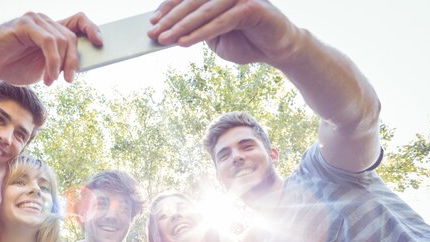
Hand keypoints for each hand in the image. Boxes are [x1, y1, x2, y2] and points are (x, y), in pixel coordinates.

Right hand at [0, 12, 101, 85]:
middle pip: (71, 36)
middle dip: (74, 61)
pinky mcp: (24, 25)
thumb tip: (78, 67)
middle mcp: (44, 21)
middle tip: (69, 80)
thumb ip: (59, 64)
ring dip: (60, 65)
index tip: (100, 43)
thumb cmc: (11, 66)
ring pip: (61, 40)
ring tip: (52, 81)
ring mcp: (34, 21)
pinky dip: (52, 62)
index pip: (78, 22)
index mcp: (50, 30)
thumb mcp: (42, 69)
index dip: (91, 29)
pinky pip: (48, 42)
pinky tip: (48, 77)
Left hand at [148, 0, 299, 65]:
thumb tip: (168, 32)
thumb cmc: (245, 40)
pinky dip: (200, 33)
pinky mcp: (252, 7)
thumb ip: (196, 29)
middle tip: (152, 33)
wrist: (277, 49)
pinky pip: (220, 21)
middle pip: (192, 1)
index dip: (168, 7)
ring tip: (164, 39)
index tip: (152, 22)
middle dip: (170, 19)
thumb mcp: (214, 35)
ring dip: (181, 27)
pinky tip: (184, 43)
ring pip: (204, 11)